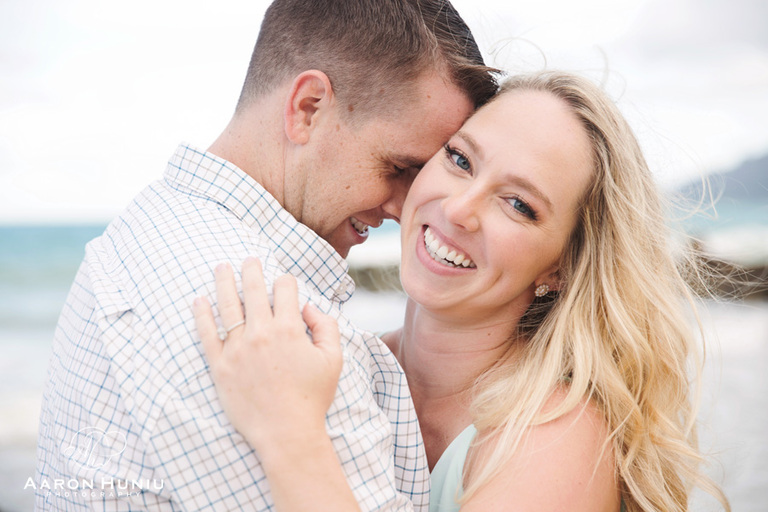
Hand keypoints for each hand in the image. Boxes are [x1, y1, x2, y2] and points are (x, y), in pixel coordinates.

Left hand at [193, 257, 341, 452]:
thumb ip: (326, 326)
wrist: (286, 432)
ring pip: (227, 305)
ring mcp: (237, 349)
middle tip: (249, 259)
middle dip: (252, 270)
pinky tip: (199, 300)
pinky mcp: (220, 366)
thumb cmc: (313, 397)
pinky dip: (202, 315)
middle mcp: (261, 333)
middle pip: (253, 290)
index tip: (284, 283)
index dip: (286, 282)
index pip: (285, 290)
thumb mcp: (333, 359)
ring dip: (224, 282)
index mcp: (289, 329)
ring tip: (221, 267)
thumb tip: (308, 307)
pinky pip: (207, 334)